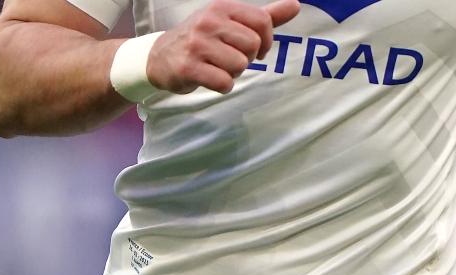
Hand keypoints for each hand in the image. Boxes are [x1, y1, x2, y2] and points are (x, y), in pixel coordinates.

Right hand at [147, 0, 299, 94]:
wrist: (159, 57)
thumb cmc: (201, 39)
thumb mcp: (230, 21)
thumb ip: (264, 16)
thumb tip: (295, 4)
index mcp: (221, 8)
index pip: (263, 22)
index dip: (265, 42)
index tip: (256, 50)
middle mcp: (209, 22)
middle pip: (253, 45)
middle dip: (247, 58)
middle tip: (230, 59)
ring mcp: (197, 44)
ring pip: (240, 65)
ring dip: (233, 73)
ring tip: (217, 67)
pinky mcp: (188, 67)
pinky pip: (224, 82)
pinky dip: (222, 86)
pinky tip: (210, 78)